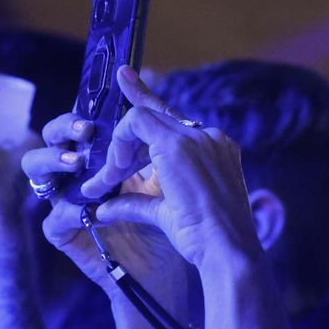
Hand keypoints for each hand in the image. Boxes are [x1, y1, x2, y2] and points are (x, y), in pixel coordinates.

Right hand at [23, 115, 193, 310]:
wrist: (181, 269)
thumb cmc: (180, 219)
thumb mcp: (169, 170)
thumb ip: (153, 136)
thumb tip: (141, 85)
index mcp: (105, 158)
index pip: (85, 125)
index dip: (89, 111)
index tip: (98, 108)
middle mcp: (82, 176)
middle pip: (53, 138)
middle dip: (64, 128)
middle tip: (86, 130)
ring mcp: (70, 204)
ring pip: (36, 171)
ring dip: (52, 160)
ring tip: (78, 162)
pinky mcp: (67, 236)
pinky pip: (52, 218)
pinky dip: (67, 209)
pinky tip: (90, 207)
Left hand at [89, 67, 261, 272]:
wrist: (226, 250)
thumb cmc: (205, 240)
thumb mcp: (167, 215)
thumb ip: (137, 203)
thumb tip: (104, 207)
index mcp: (216, 150)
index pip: (175, 119)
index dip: (147, 99)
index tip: (126, 78)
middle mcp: (210, 137)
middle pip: (157, 116)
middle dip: (126, 123)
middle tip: (102, 137)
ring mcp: (197, 137)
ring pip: (142, 119)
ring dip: (119, 148)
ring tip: (105, 178)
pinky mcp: (178, 144)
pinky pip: (136, 123)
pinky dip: (119, 144)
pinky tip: (114, 170)